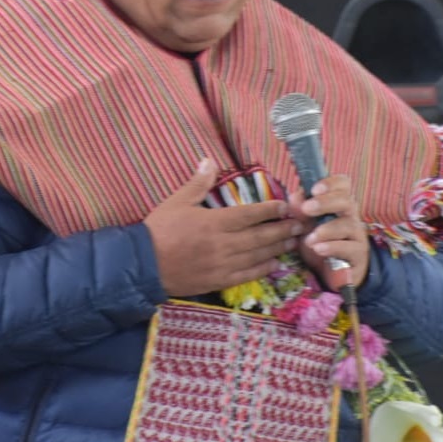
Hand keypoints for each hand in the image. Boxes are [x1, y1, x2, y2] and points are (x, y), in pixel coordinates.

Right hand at [145, 159, 302, 296]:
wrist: (143, 264)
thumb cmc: (159, 229)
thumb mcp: (176, 201)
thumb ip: (197, 183)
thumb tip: (209, 160)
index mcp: (215, 222)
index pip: (250, 215)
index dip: (270, 210)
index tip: (285, 207)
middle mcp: (224, 244)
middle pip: (260, 237)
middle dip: (282, 230)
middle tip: (299, 225)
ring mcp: (222, 265)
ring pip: (257, 256)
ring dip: (277, 248)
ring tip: (292, 242)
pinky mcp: (218, 281)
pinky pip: (246, 275)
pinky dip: (262, 270)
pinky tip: (274, 265)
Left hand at [288, 174, 369, 290]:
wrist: (330, 273)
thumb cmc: (318, 242)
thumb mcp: (305, 225)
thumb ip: (299, 210)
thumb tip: (294, 197)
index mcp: (338, 203)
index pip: (342, 184)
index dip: (330, 183)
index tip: (313, 189)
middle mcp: (350, 215)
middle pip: (346, 201)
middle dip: (325, 202)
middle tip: (307, 208)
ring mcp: (356, 234)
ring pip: (348, 225)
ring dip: (326, 230)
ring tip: (310, 239)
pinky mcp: (358, 254)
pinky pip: (349, 247)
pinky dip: (332, 247)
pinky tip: (318, 249)